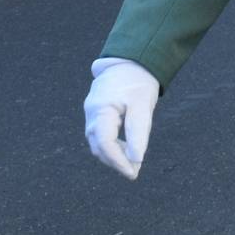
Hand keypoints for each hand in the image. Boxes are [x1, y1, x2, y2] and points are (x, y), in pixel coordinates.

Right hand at [83, 57, 159, 180]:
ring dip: (112, 155)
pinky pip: (99, 134)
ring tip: (132, 161)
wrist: (131, 61)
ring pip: (97, 142)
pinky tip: (126, 148)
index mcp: (101, 109)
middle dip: (115, 161)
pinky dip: (111, 145)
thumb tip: (136, 160)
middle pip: (98, 146)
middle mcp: (91, 112)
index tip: (133, 173)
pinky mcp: (95, 112)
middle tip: (134, 171)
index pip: (104, 143)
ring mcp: (91, 111)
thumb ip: (138, 133)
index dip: (117, 161)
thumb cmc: (138, 82)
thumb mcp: (143, 106)